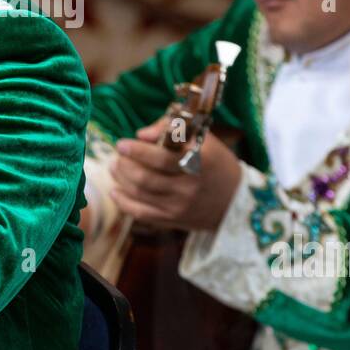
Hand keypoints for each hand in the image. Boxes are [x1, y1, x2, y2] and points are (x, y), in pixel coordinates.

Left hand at [109, 118, 241, 231]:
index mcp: (199, 162)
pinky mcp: (173, 220)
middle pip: (145, 178)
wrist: (235, 200)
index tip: (122, 143)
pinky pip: (141, 213)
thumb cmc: (215, 161)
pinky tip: (115, 191)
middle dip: (124, 165)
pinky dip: (124, 202)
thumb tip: (141, 134)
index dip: (137, 151)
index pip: (161, 158)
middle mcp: (189, 187)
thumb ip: (171, 128)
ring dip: (121, 179)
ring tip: (114, 167)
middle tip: (117, 155)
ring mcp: (180, 206)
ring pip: (140, 194)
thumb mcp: (202, 138)